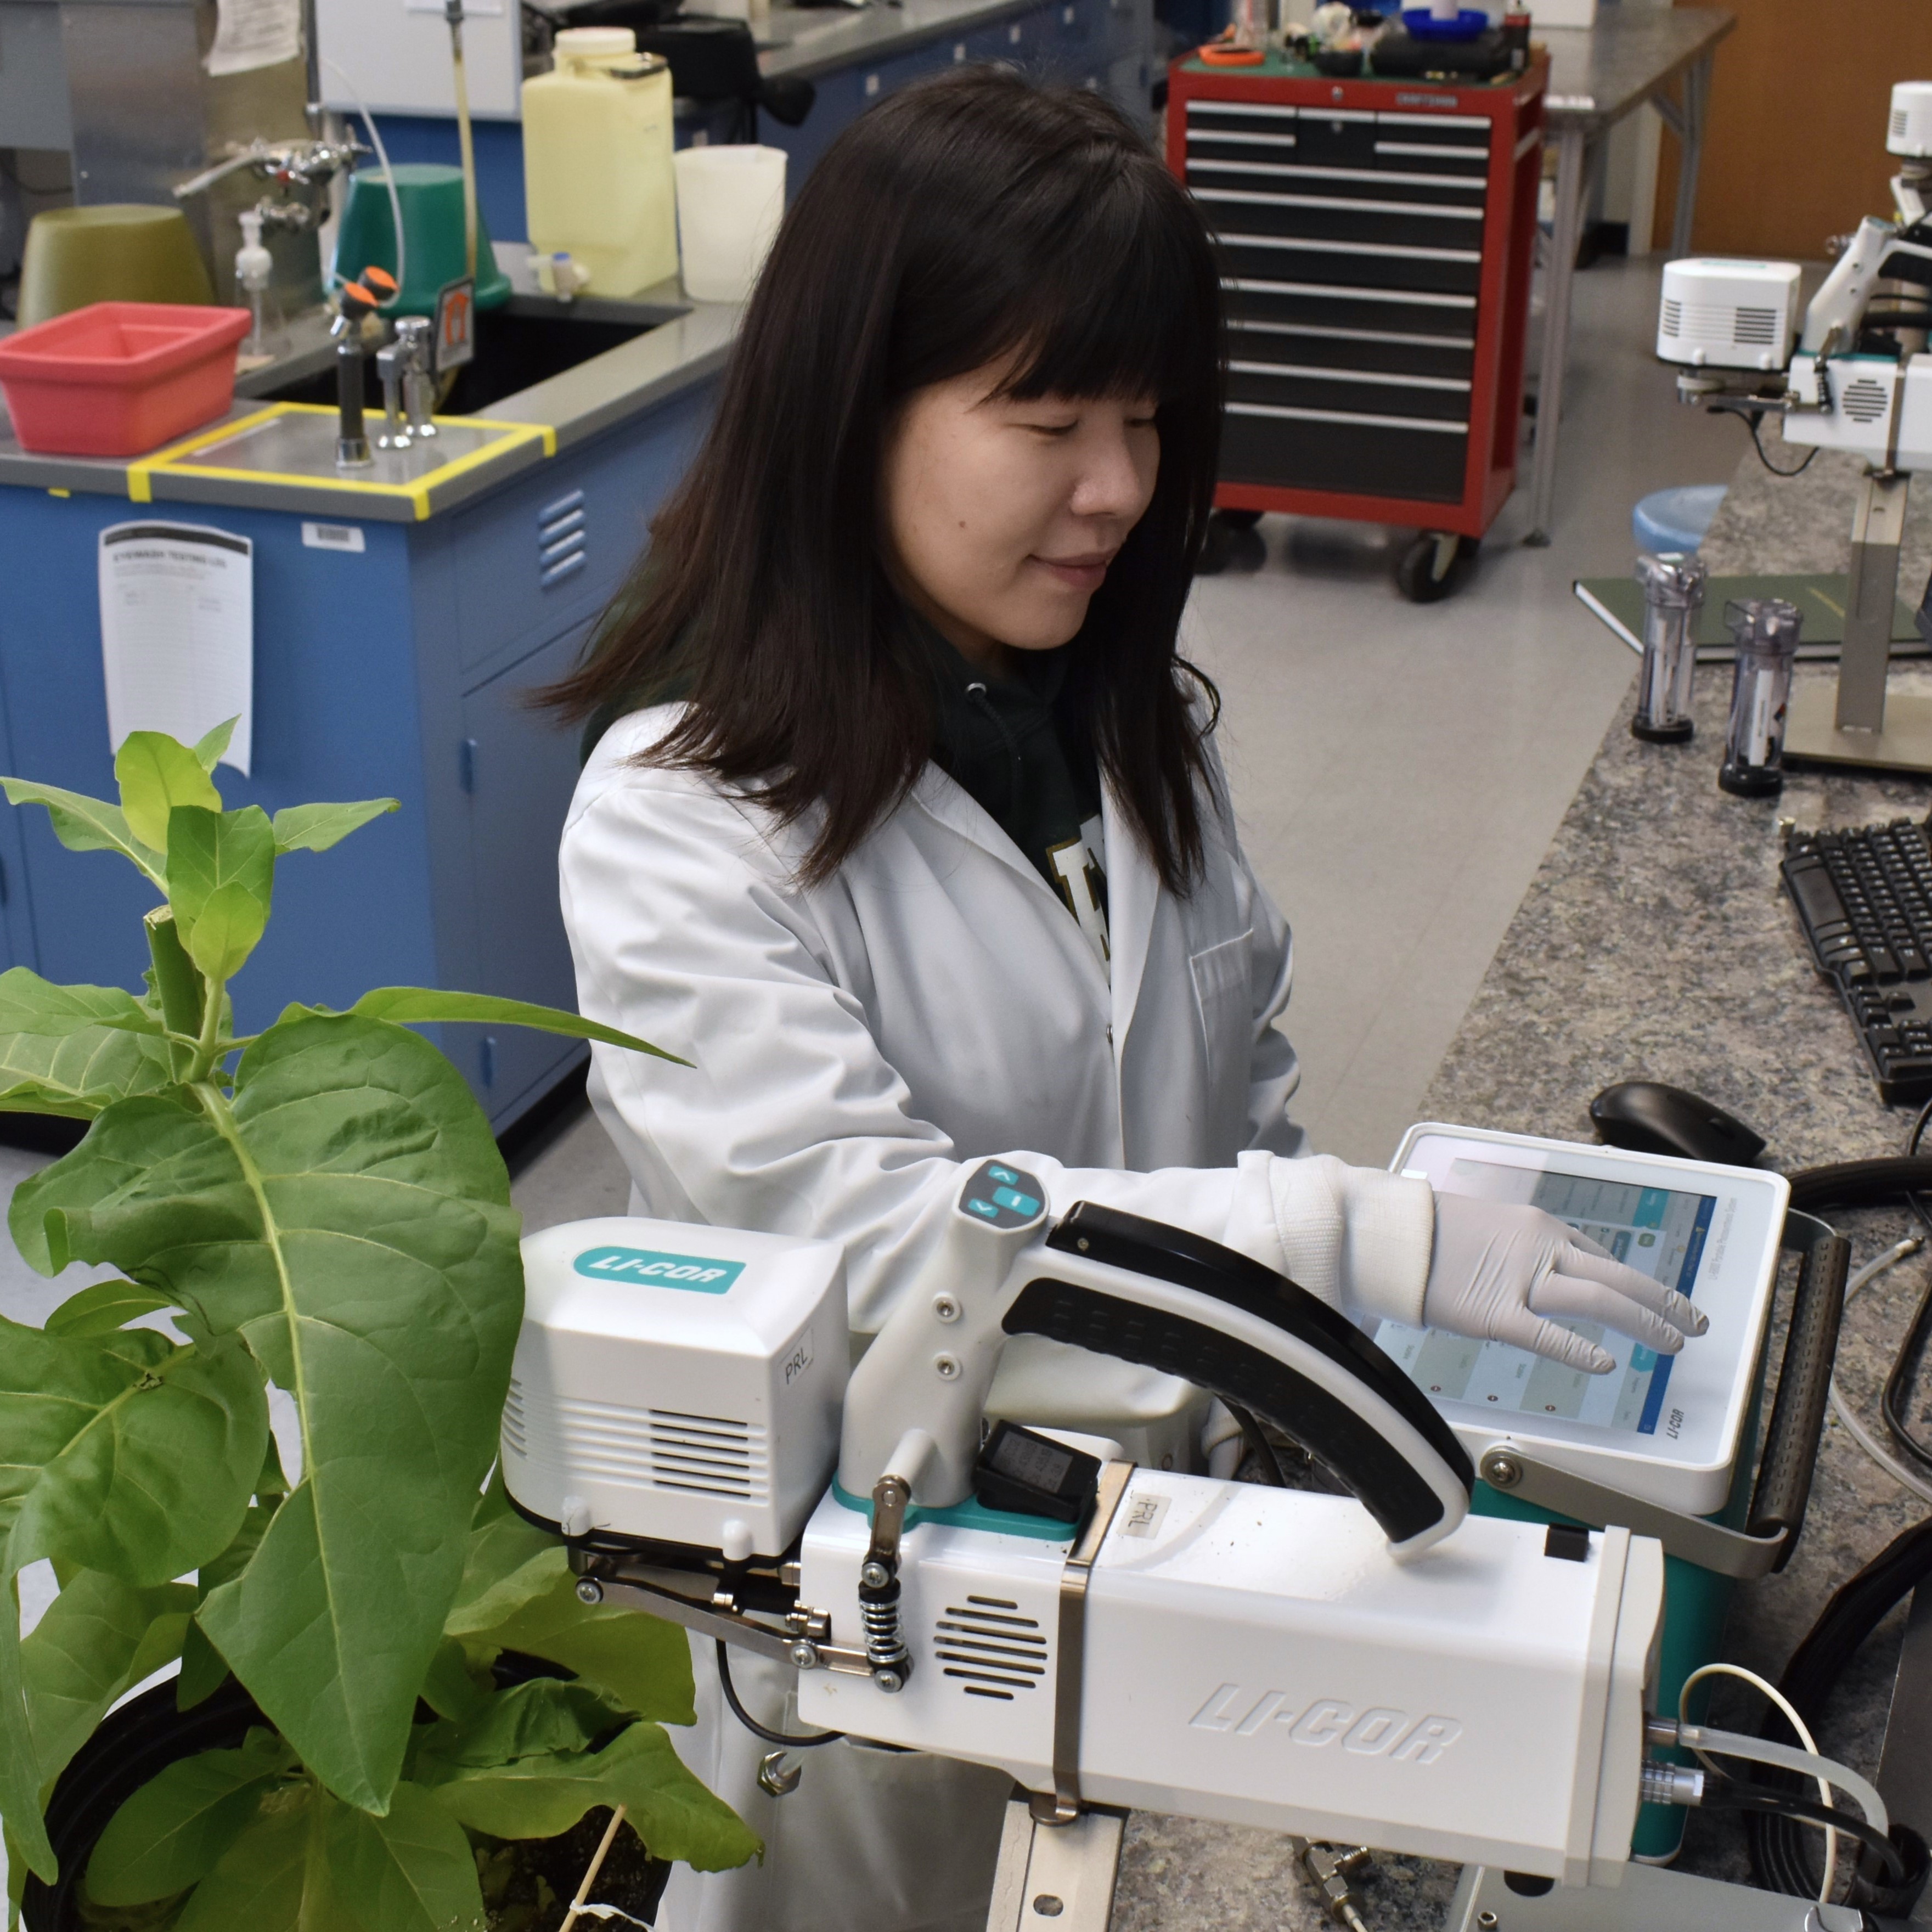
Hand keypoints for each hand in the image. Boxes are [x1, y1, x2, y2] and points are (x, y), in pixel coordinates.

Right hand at [1422, 1192, 1708, 1372]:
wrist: (1389, 1233)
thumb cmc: (1427, 1232)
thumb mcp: (1483, 1226)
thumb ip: (1516, 1250)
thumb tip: (1532, 1272)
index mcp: (1537, 1227)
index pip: (1599, 1257)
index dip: (1633, 1282)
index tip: (1653, 1299)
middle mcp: (1539, 1248)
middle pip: (1617, 1276)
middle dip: (1663, 1301)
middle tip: (1695, 1323)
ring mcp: (1520, 1280)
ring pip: (1599, 1300)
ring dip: (1644, 1322)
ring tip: (1673, 1343)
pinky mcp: (1495, 1313)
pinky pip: (1547, 1334)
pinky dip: (1581, 1350)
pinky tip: (1606, 1364)